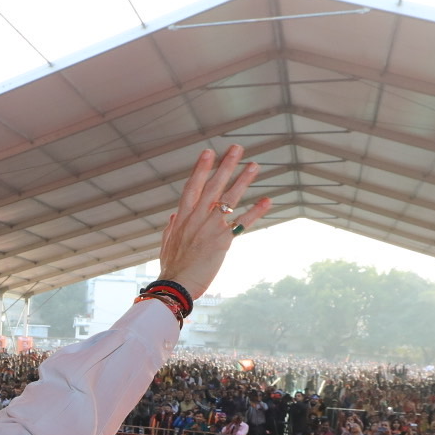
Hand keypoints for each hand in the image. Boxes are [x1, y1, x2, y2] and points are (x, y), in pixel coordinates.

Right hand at [158, 145, 270, 299]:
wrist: (177, 285)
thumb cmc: (172, 268)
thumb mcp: (167, 244)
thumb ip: (171, 228)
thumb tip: (175, 215)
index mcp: (183, 217)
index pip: (192, 186)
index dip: (201, 168)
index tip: (209, 152)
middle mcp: (197, 218)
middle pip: (213, 185)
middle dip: (225, 165)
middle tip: (236, 149)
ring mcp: (211, 227)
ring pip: (229, 198)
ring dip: (243, 180)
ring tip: (254, 166)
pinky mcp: (223, 240)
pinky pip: (242, 222)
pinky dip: (255, 211)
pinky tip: (267, 200)